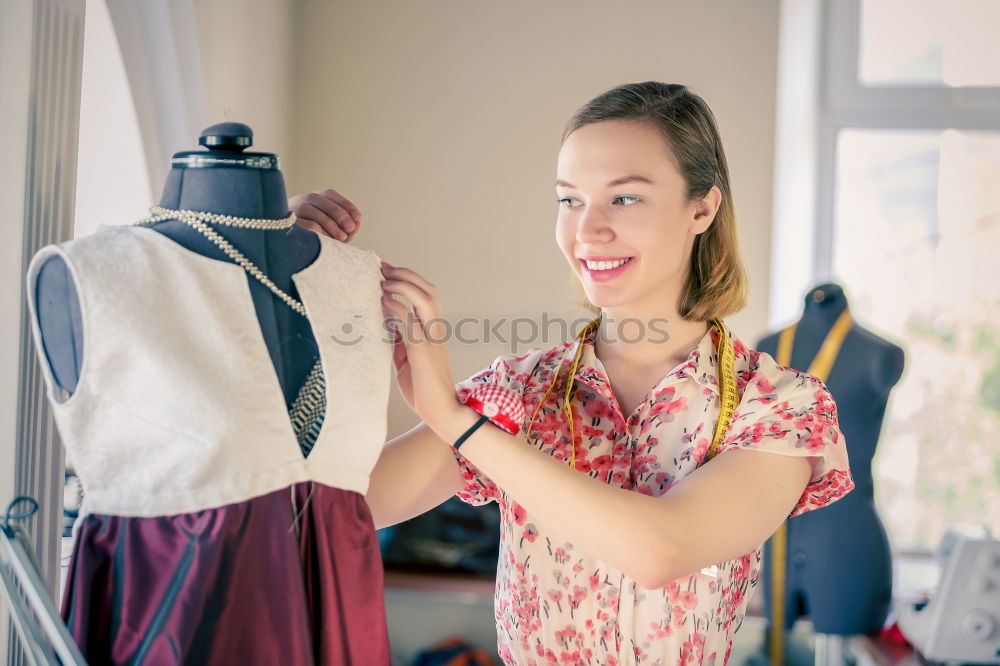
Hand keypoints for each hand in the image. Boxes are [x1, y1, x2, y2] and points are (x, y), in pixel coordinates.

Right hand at [288, 188, 361, 241]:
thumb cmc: (318, 236)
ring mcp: (294, 210)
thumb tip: (356, 225)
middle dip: (340, 214)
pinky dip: (320, 233)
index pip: (331, 195)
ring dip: (331, 225)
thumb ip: (346, 226)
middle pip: (322, 201)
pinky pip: (305, 226)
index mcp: (316, 198)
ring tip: (342, 238)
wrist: (288, 242)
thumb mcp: (334, 229)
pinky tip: (328, 241)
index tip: (358, 219)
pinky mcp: (288, 224)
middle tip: (351, 228)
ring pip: (313, 212)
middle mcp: (304, 200)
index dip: (346, 206)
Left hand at [380, 262, 458, 433]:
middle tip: (383, 268)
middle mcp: (436, 330)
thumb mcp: (407, 359)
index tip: (386, 270)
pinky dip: (398, 307)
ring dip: (404, 285)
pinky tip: (384, 300)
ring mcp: (432, 339)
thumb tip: (385, 323)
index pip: (426, 295)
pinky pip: (411, 322)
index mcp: (433, 331)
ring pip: (425, 299)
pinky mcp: (423, 351)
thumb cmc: (423, 389)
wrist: (441, 412)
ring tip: (384, 281)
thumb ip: (400, 340)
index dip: (407, 279)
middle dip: (406, 274)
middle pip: (428, 290)